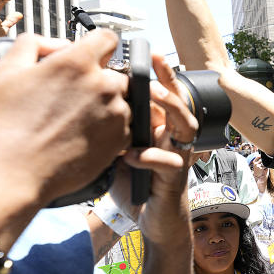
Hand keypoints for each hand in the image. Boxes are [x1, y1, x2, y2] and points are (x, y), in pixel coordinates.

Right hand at [0, 30, 129, 205]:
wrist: (7, 173)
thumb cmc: (2, 125)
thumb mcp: (6, 69)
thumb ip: (34, 43)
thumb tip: (58, 44)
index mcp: (77, 63)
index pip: (108, 38)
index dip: (97, 45)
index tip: (90, 54)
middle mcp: (103, 86)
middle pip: (116, 72)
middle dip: (100, 78)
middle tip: (74, 95)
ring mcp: (115, 114)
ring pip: (122, 99)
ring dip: (106, 103)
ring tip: (75, 119)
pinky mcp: (119, 139)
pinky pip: (124, 125)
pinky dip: (109, 127)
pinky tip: (82, 134)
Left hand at [125, 54, 198, 244]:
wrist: (150, 219)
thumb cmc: (134, 182)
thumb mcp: (120, 149)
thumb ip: (115, 128)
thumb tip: (88, 102)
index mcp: (161, 127)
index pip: (166, 93)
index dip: (162, 74)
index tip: (151, 54)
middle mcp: (173, 137)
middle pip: (181, 103)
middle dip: (169, 84)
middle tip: (152, 73)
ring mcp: (177, 156)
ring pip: (185, 127)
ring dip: (170, 110)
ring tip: (152, 99)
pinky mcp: (174, 178)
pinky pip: (169, 162)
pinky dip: (149, 157)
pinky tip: (130, 156)